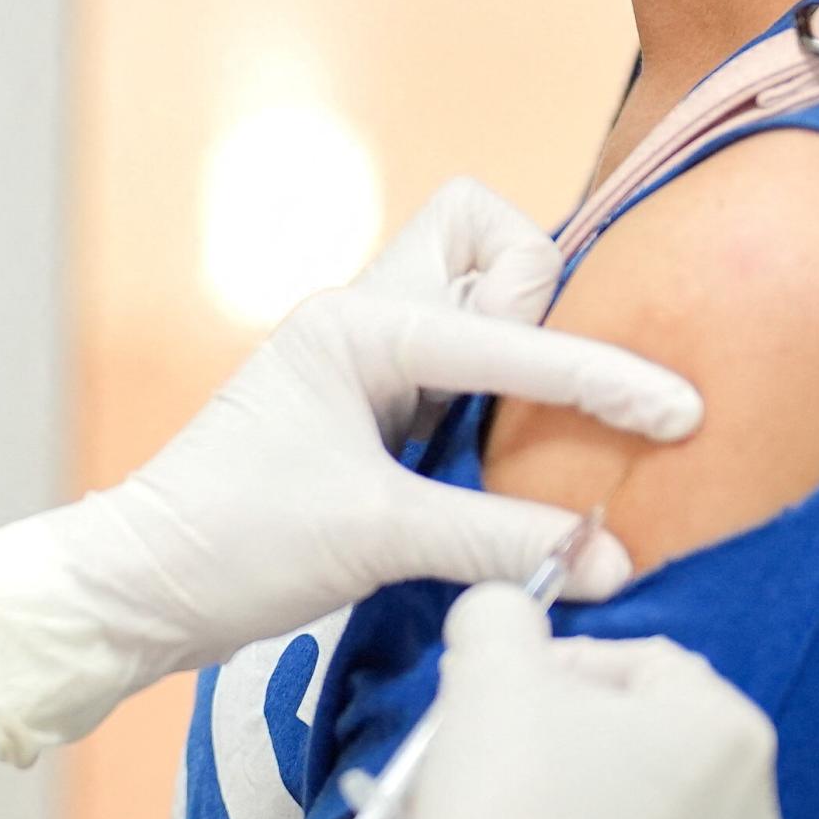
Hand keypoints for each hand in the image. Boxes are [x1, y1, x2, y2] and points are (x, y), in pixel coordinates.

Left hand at [0, 178, 701, 763]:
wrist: (140, 586)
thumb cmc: (234, 545)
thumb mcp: (374, 540)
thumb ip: (499, 541)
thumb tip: (612, 558)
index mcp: (358, 325)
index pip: (509, 333)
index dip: (600, 376)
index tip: (678, 412)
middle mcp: (366, 318)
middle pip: (487, 233)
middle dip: (540, 286)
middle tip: (547, 389)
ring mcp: (367, 357)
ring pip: (476, 289)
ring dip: (523, 339)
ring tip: (532, 427)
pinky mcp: (371, 403)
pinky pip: (463, 360)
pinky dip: (503, 390)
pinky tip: (513, 457)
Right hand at [398, 585, 783, 818]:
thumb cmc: (510, 797)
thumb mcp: (491, 659)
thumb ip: (503, 609)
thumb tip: (504, 618)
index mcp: (732, 728)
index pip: (634, 658)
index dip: (553, 665)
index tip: (496, 694)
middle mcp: (756, 807)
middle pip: (642, 725)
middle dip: (563, 721)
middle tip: (495, 734)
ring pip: (638, 789)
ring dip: (572, 778)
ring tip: (504, 794)